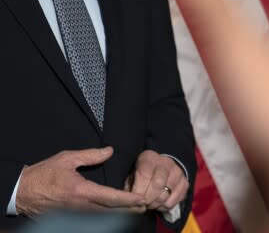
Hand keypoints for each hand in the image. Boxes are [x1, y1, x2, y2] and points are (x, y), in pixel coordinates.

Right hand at [16, 147, 145, 215]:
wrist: (22, 192)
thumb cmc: (44, 174)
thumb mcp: (67, 159)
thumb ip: (91, 155)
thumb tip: (110, 151)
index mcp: (81, 191)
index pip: (110, 197)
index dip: (128, 200)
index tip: (141, 199)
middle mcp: (80, 206)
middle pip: (110, 212)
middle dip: (128, 210)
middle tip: (144, 206)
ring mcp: (74, 215)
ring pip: (102, 218)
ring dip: (118, 215)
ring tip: (134, 209)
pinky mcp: (69, 219)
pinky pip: (91, 220)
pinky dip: (105, 217)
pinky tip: (114, 213)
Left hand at [125, 150, 187, 211]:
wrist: (160, 168)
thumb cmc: (142, 175)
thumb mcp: (132, 176)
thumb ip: (130, 188)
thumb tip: (133, 202)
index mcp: (149, 158)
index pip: (145, 175)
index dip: (139, 191)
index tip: (135, 200)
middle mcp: (166, 162)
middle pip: (158, 184)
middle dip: (148, 199)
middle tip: (143, 204)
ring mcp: (178, 172)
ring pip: (167, 194)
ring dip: (156, 204)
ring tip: (151, 204)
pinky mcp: (185, 182)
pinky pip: (175, 200)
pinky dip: (165, 206)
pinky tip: (160, 204)